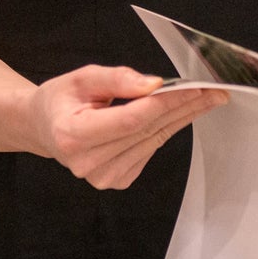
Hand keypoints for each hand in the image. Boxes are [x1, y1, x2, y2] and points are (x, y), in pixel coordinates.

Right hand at [27, 65, 227, 189]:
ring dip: (181, 118)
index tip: (191, 88)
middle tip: (212, 91)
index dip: (163, 103)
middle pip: (146, 131)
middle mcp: (88, 163)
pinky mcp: (116, 180)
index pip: (130, 120)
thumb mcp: (82, 78)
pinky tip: (179, 114)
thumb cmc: (61, 99)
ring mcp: (103, 177)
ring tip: (205, 99)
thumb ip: (117, 80)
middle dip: (183, 108)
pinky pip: (149, 150)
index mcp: (73, 136)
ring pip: (153, 141)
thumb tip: (153, 85)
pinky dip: (166, 129)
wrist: (45, 126)